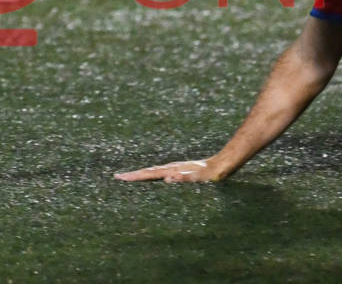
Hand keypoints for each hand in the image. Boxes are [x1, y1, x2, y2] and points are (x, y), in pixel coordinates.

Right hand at [114, 159, 229, 183]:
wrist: (224, 164)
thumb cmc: (212, 173)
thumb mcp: (198, 178)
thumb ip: (184, 178)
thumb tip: (168, 178)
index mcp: (173, 170)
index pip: (150, 173)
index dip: (135, 176)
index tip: (121, 177)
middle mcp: (173, 168)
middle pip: (149, 171)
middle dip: (134, 175)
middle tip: (118, 176)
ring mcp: (177, 169)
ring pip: (155, 171)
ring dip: (142, 174)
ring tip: (130, 176)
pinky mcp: (182, 171)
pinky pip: (163, 173)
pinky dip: (153, 175)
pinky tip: (153, 177)